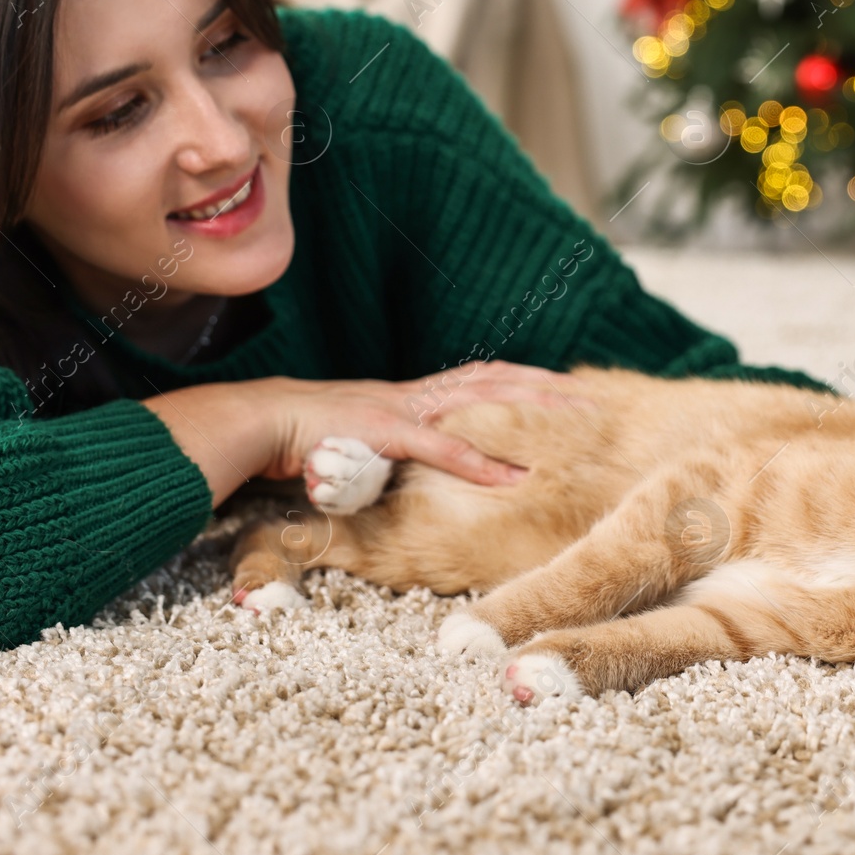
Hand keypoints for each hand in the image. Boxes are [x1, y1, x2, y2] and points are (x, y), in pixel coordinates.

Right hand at [142, 361, 589, 507]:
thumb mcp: (360, 444)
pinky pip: (441, 446)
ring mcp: (401, 408)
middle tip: (599, 396)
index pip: (481, 378)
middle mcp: (414, 393)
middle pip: (496, 378)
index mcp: (412, 396)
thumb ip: (393, 453)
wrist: (255, 422)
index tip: (567, 388)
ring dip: (533, 407)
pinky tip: (516, 477)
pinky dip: (481, 462)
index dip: (525, 380)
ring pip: (482, 398)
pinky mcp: (383, 432)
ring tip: (579, 418)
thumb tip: (420, 475)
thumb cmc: (303, 438)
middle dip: (548, 386)